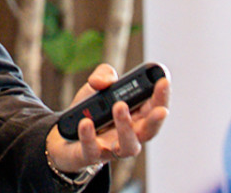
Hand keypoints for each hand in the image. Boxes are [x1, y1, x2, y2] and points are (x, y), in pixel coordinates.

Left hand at [46, 64, 169, 173]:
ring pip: (127, 146)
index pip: (155, 107)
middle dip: (156, 120)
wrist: (66, 132)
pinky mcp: (91, 156)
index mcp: (136, 116)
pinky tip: (86, 123)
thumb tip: (103, 82)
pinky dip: (89, 136)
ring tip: (119, 106)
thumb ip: (104, 75)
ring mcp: (112, 148)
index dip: (162, 96)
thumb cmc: (91, 109)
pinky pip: (93, 150)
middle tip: (160, 109)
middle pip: (149, 132)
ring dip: (126, 127)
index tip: (164, 82)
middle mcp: (130, 134)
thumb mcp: (97, 85)